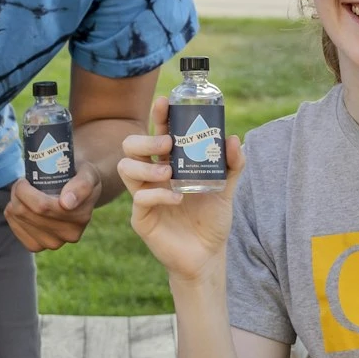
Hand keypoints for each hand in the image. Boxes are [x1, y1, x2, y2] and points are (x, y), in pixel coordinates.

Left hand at [7, 172, 99, 250]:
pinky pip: (15, 227)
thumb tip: (67, 203)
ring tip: (23, 191)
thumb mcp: (87, 174)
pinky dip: (12, 214)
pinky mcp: (37, 247)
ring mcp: (52, 243)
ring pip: (19, 218)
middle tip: (22, 182)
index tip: (26, 178)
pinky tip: (20, 205)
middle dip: (18, 192)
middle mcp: (68, 235)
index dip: (25, 190)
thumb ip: (82, 185)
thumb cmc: (80, 178)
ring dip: (14, 201)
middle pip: (26, 212)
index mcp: (80, 217)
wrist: (79, 193)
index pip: (42, 207)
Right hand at [118, 96, 243, 283]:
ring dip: (146, 166)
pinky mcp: (141, 218)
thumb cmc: (211, 220)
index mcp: (169, 164)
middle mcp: (152, 176)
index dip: (158, 116)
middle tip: (168, 144)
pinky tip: (177, 198)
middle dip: (146, 139)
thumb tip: (232, 138)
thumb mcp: (226, 189)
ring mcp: (144, 196)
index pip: (158, 133)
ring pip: (125, 168)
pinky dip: (158, 194)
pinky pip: (140, 199)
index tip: (166, 102)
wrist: (207, 256)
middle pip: (131, 145)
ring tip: (169, 173)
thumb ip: (233, 165)